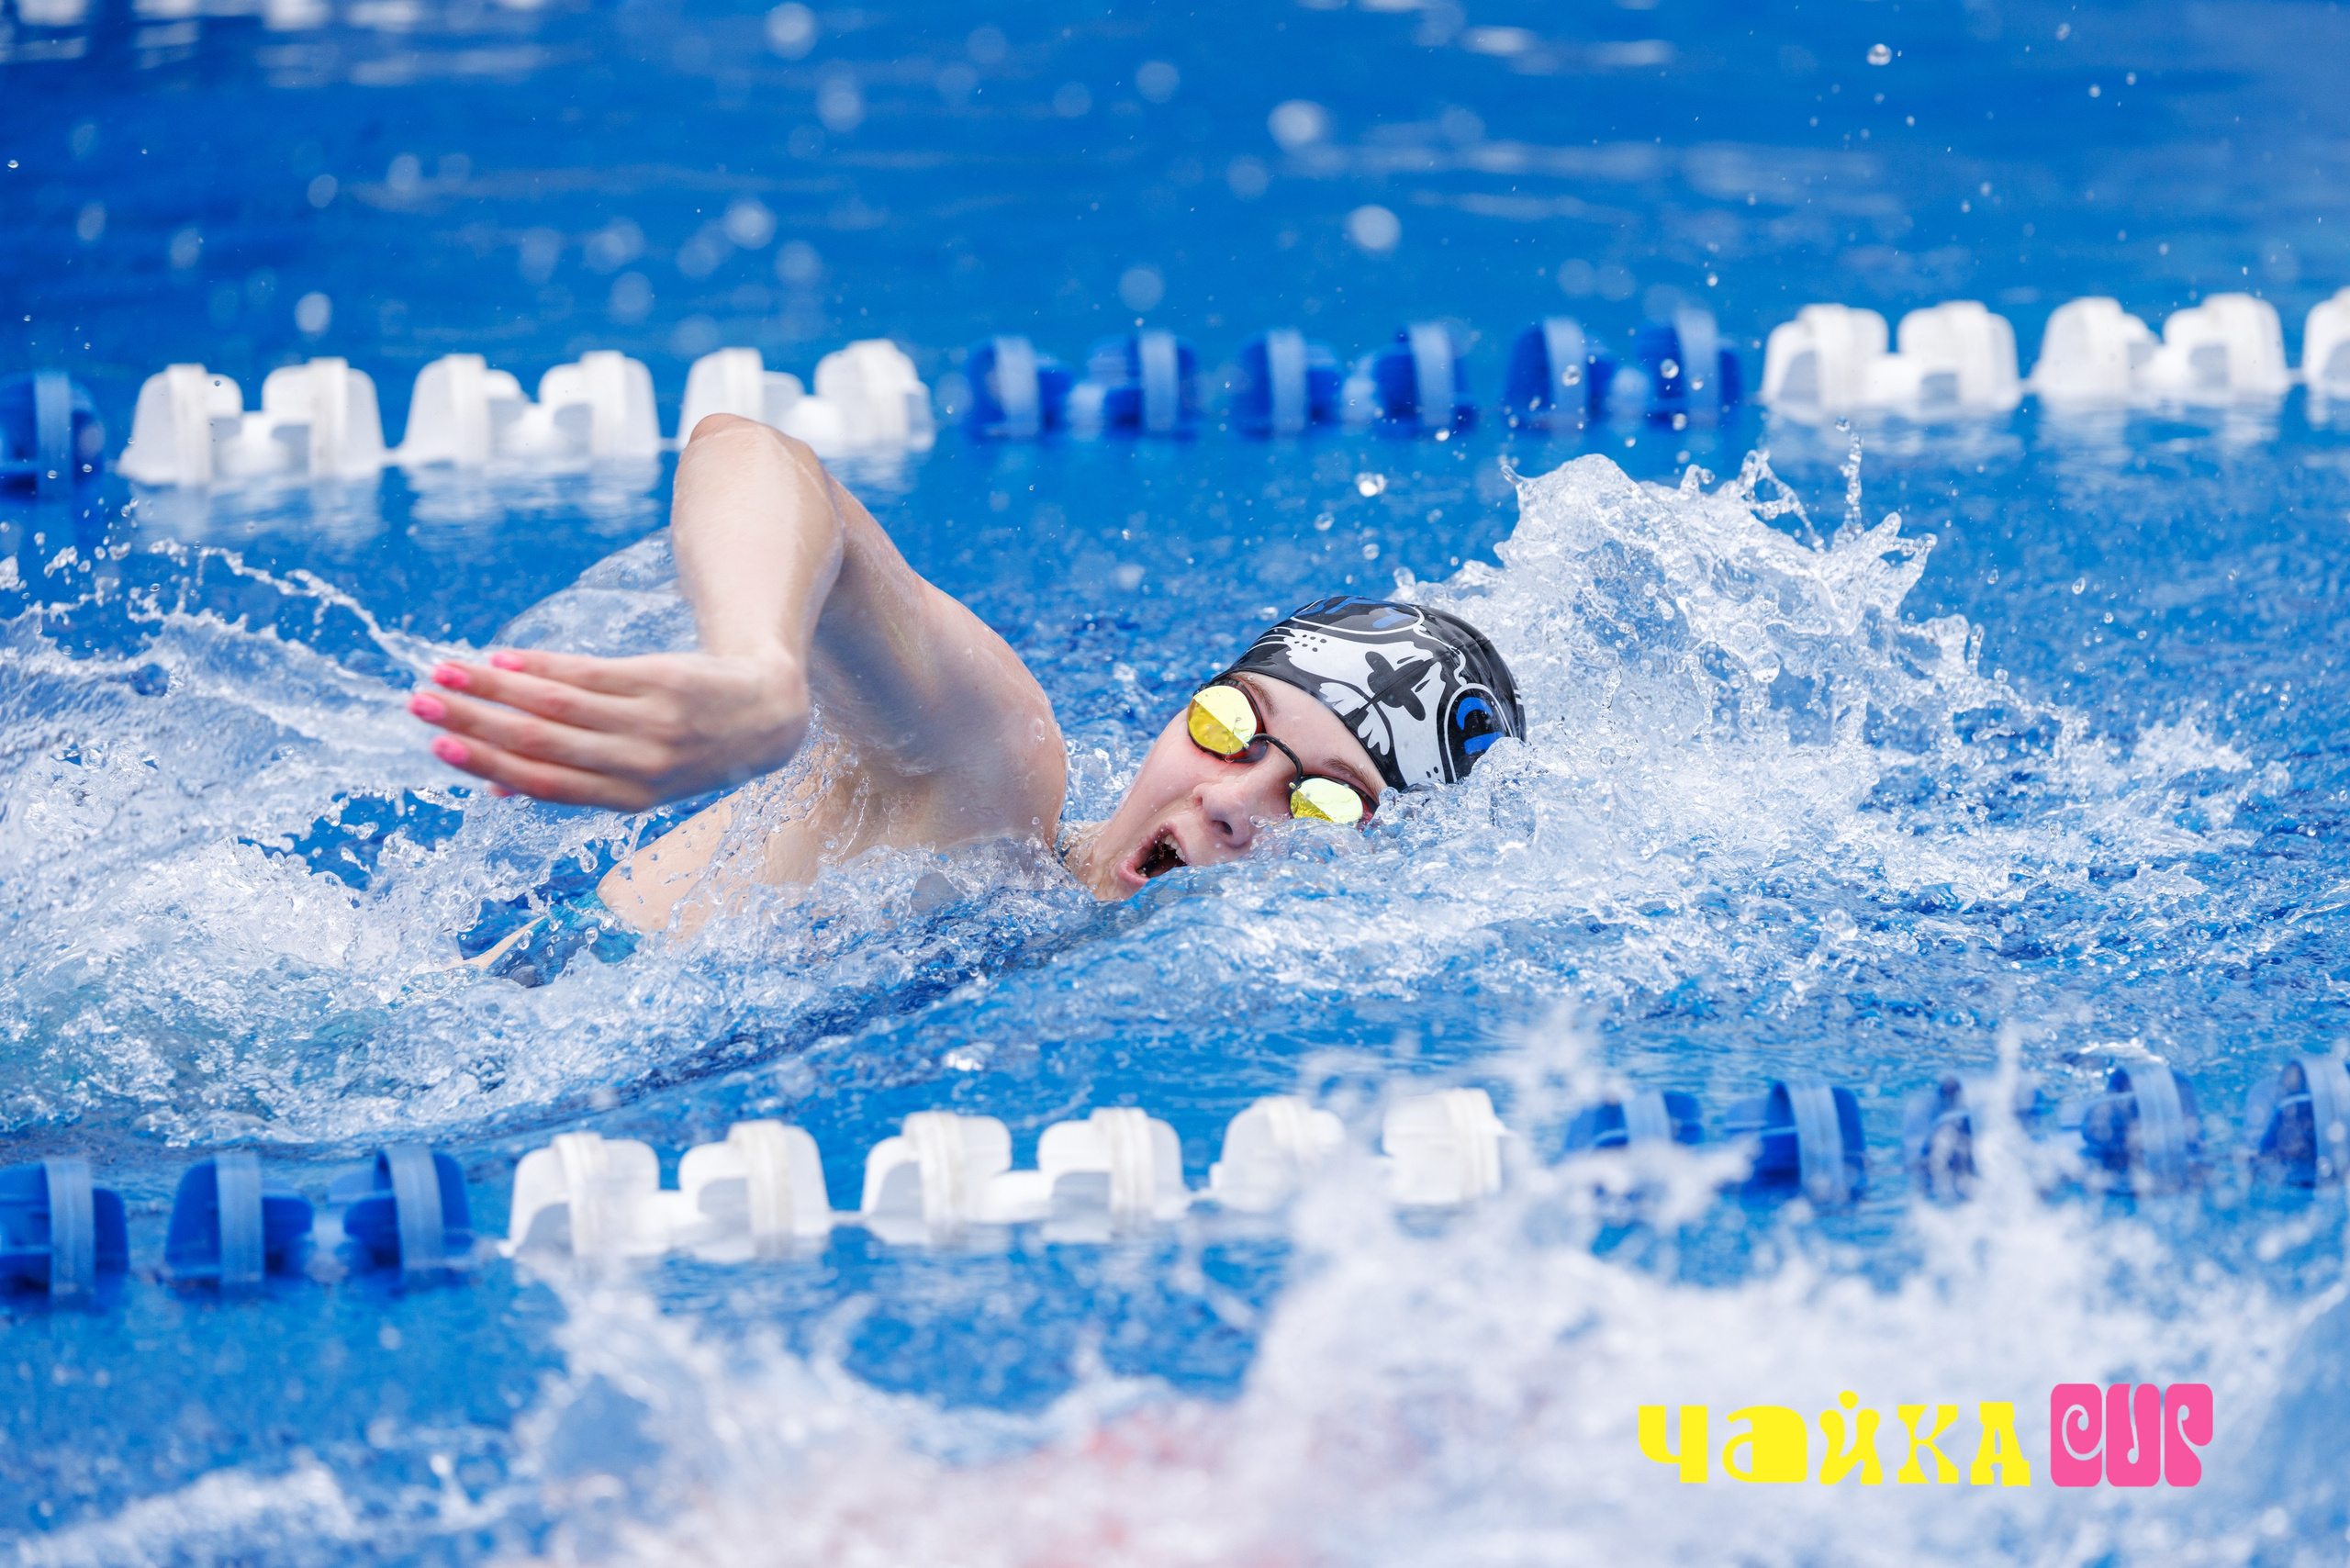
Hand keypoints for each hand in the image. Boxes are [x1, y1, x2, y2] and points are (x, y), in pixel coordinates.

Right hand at [407, 646, 810, 810]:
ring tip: (446, 671)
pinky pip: (591, 673)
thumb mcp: (644, 783)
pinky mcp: (663, 680)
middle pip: (541, 742)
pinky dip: (542, 664)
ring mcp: (653, 722)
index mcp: (629, 798)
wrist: (768, 715)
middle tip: (419, 703)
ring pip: (559, 704)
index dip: (487, 764)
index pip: (545, 783)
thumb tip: (498, 790)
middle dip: (474, 722)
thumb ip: (578, 784)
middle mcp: (640, 764)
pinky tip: (503, 658)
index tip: (436, 745)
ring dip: (495, 687)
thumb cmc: (691, 751)